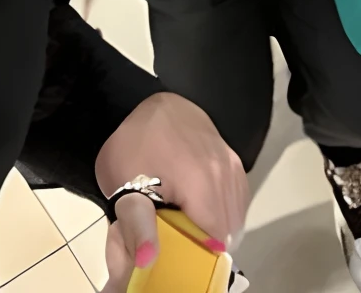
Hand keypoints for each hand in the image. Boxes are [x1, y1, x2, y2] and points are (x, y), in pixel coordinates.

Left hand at [96, 92, 247, 291]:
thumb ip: (137, 227)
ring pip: (235, 214)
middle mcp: (226, 173)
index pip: (217, 241)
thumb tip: (147, 260)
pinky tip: (201, 208)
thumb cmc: (131, 146)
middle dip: (206, 244)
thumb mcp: (122, 186)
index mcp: (203, 184)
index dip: (199, 257)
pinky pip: (237, 195)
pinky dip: (224, 209)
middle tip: (179, 242)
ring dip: (216, 227)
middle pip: (229, 230)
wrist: (140, 101)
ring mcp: (232, 163)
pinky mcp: (232, 156)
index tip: (179, 258)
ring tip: (187, 227)